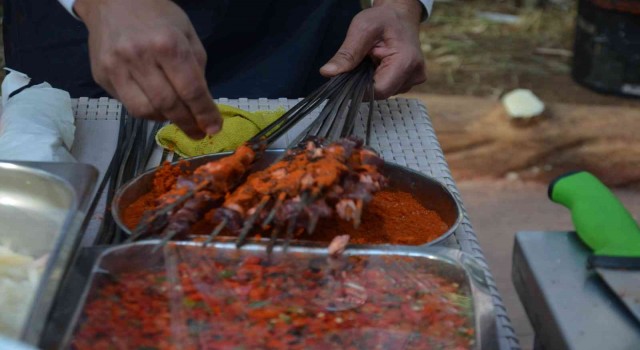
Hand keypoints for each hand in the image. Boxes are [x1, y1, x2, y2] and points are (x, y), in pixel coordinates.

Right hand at [74, 0, 220, 138]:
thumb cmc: (157, 15)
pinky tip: (155, 103)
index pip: (191, 90)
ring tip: (176, 116)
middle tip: (198, 132)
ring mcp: (116, 67)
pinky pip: (127, 104)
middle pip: (168, 105)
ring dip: (165, 119)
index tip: (214, 128)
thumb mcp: (187, 34)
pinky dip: (146, 110)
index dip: (204, 113)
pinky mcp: (101, 76)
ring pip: (144, 111)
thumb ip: (196, 68)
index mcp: (167, 44)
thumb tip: (201, 104)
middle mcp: (139, 57)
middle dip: (187, 123)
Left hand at [320, 0, 425, 98]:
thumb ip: (346, 54)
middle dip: (365, 83)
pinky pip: (391, 88)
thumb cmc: (383, 18)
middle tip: (359, 64)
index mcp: (406, 61)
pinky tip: (378, 65)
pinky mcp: (412, 80)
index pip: (379, 90)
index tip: (347, 78)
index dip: (359, 89)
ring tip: (371, 61)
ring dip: (372, 80)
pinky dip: (380, 79)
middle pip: (382, 93)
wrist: (400, 14)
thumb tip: (327, 73)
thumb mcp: (361, 29)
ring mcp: (415, 79)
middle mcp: (414, 74)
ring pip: (385, 92)